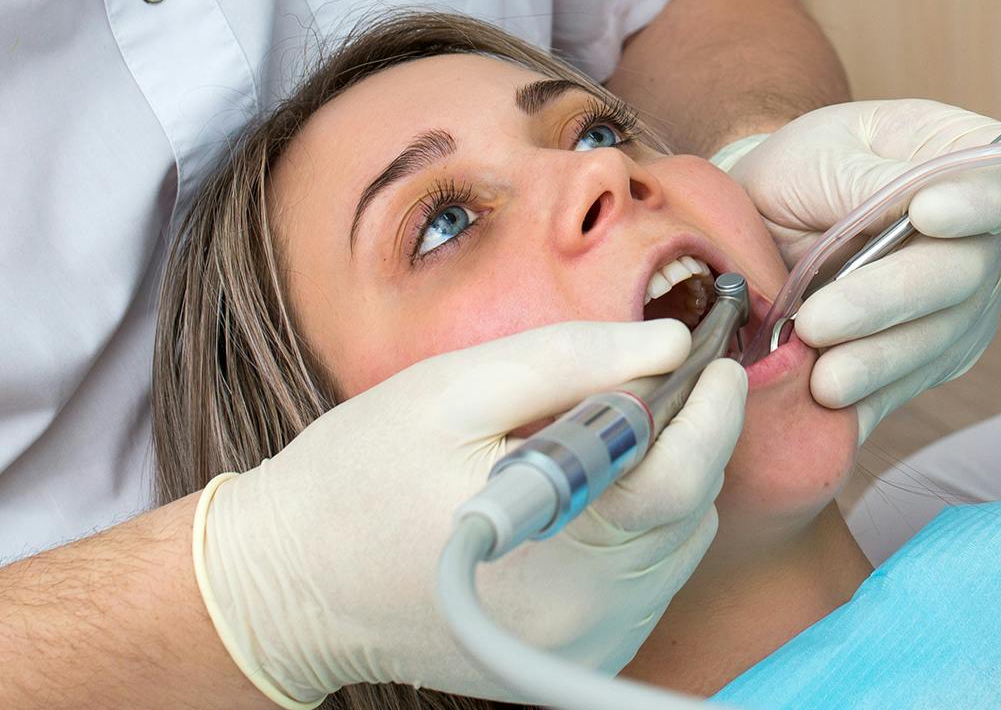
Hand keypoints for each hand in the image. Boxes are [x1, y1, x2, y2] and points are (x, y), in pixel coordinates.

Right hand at [192, 318, 744, 703]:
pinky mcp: (579, 657)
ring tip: (591, 441)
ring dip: (662, 485)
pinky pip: (647, 581)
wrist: (287, 586)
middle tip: (644, 383)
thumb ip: (571, 360)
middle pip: (690, 513)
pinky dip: (637, 531)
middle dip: (685, 439)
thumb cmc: (357, 477)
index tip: (713, 358)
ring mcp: (584, 647)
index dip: (709, 410)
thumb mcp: (454, 389)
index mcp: (554, 549)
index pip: (679, 480)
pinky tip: (581, 498)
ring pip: (678, 547)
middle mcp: (583, 617)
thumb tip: (670, 342)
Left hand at [727, 98, 1000, 437]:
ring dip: (877, 359)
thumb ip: (870, 177)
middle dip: (892, 297)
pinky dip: (869, 395)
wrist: (765, 227)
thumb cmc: (801, 171)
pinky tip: (829, 405)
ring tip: (818, 376)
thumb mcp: (820, 152)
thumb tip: (915, 203)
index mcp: (961, 159)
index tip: (925, 213)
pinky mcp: (936, 356)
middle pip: (971, 270)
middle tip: (819, 320)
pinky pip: (912, 381)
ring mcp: (965, 300)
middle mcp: (981, 233)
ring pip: (941, 336)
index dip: (985, 200)